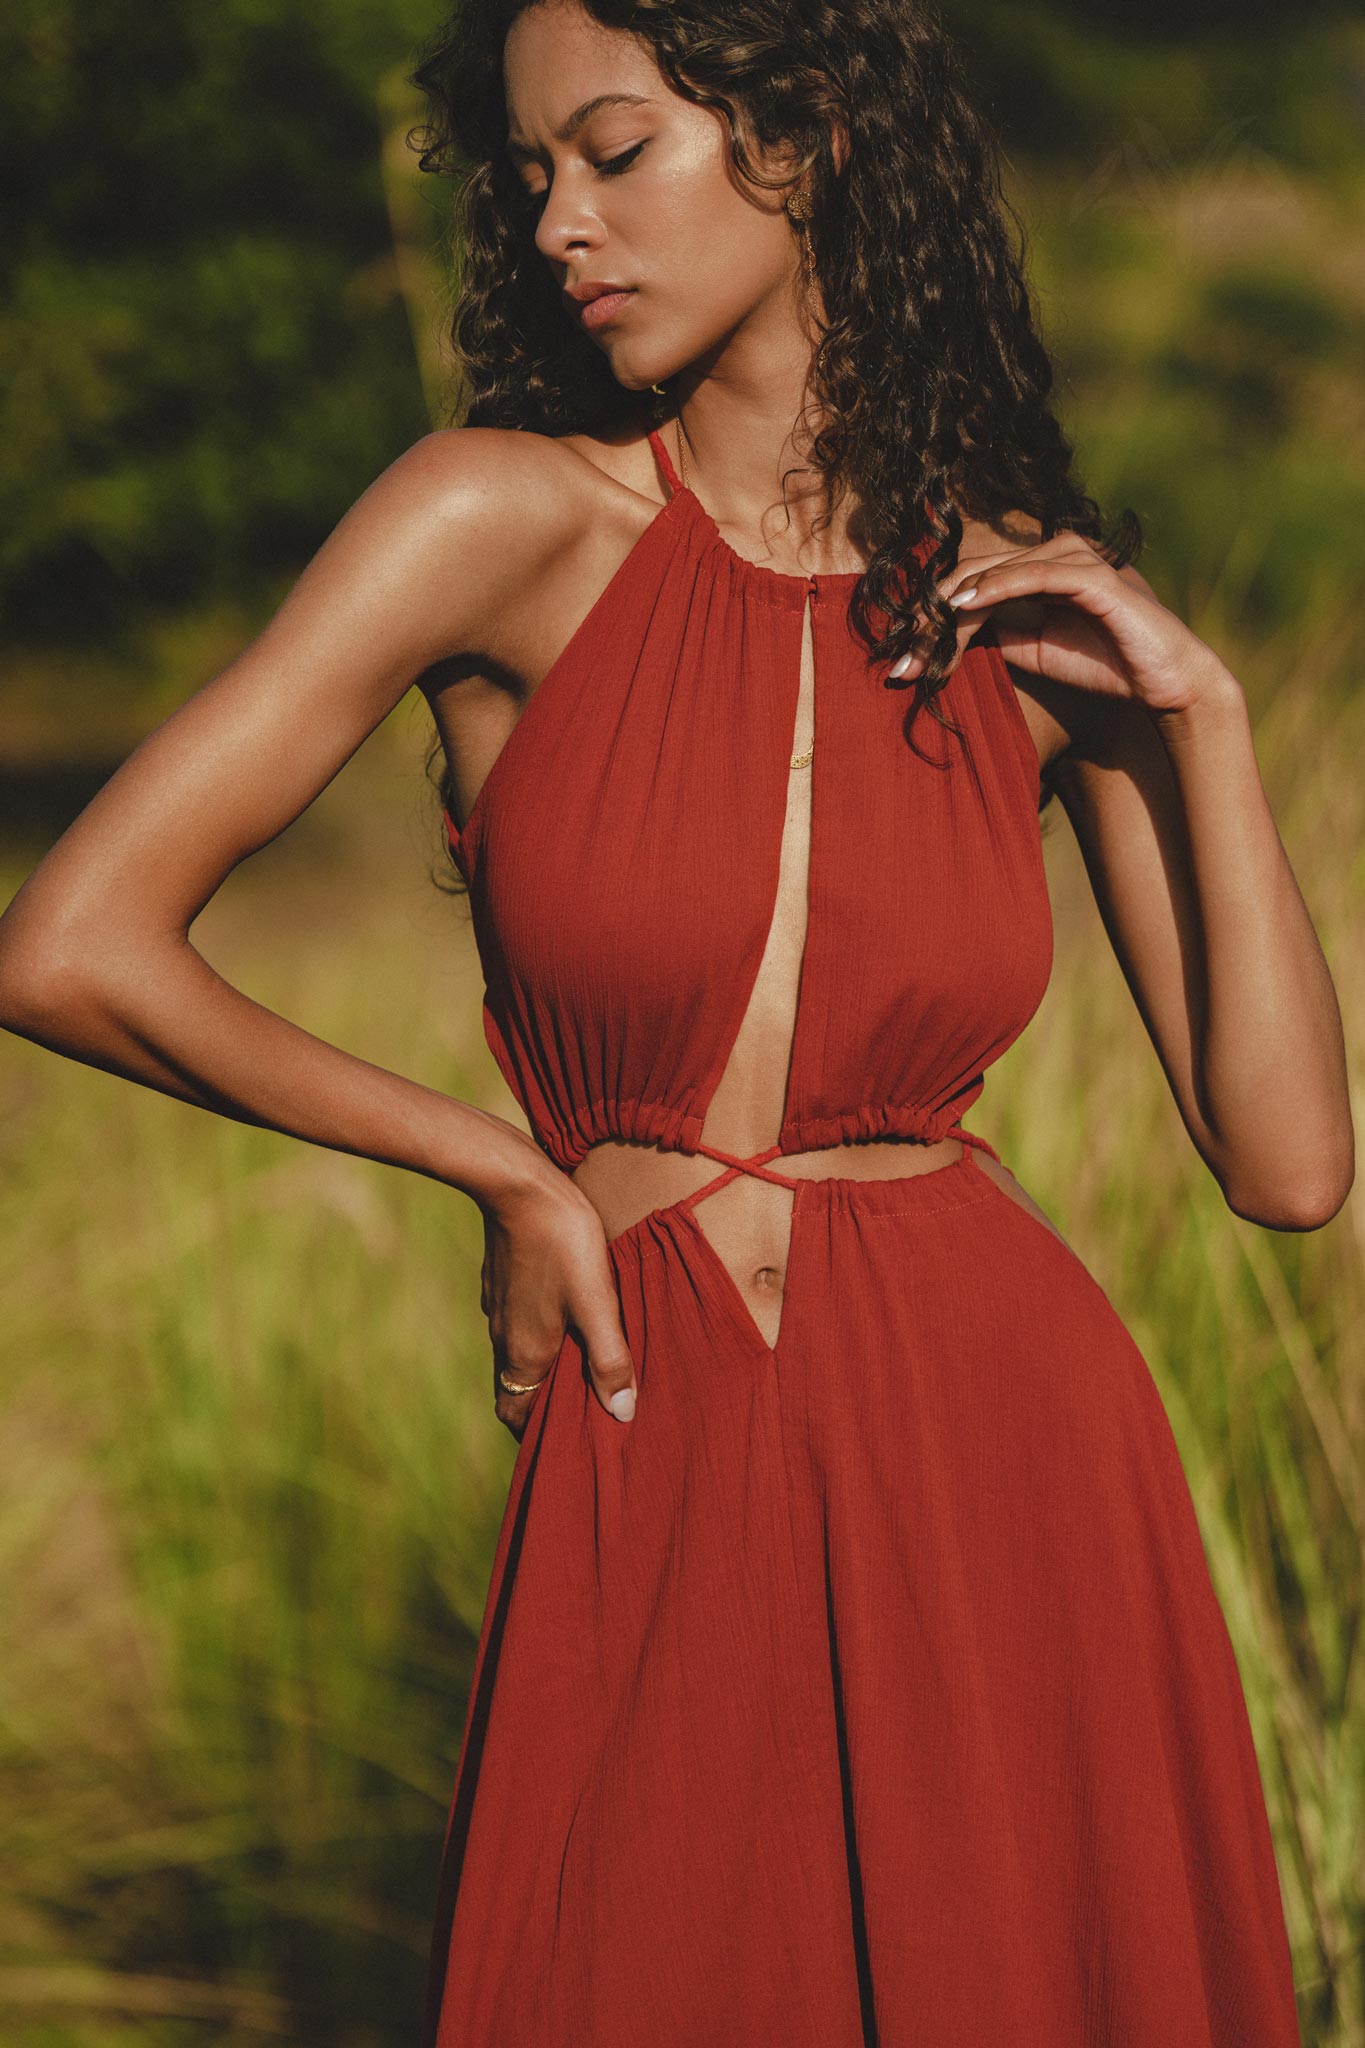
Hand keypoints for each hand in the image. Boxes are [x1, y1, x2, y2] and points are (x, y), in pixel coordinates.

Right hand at [477, 1171, 637, 1440]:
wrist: (516, 1183)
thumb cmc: (562, 1242)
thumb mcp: (596, 1303)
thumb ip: (609, 1360)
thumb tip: (623, 1414)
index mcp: (524, 1353)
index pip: (514, 1416)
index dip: (534, 1435)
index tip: (563, 1441)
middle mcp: (504, 1336)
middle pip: (516, 1389)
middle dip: (542, 1405)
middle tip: (579, 1406)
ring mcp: (498, 1306)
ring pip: (516, 1352)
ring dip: (543, 1366)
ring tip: (580, 1363)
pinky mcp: (500, 1280)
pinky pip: (516, 1320)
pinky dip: (537, 1332)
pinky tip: (564, 1314)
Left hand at [890, 531, 1228, 718]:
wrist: (1165, 683)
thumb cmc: (1104, 666)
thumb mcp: (1036, 650)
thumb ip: (998, 632)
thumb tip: (949, 634)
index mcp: (1041, 567)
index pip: (973, 582)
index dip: (931, 618)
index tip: (901, 659)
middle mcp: (1057, 552)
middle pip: (974, 573)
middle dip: (931, 616)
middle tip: (900, 656)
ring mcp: (1077, 558)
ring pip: (996, 572)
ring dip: (953, 606)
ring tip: (922, 636)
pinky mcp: (1095, 576)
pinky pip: (1035, 575)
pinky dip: (997, 587)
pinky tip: (964, 607)